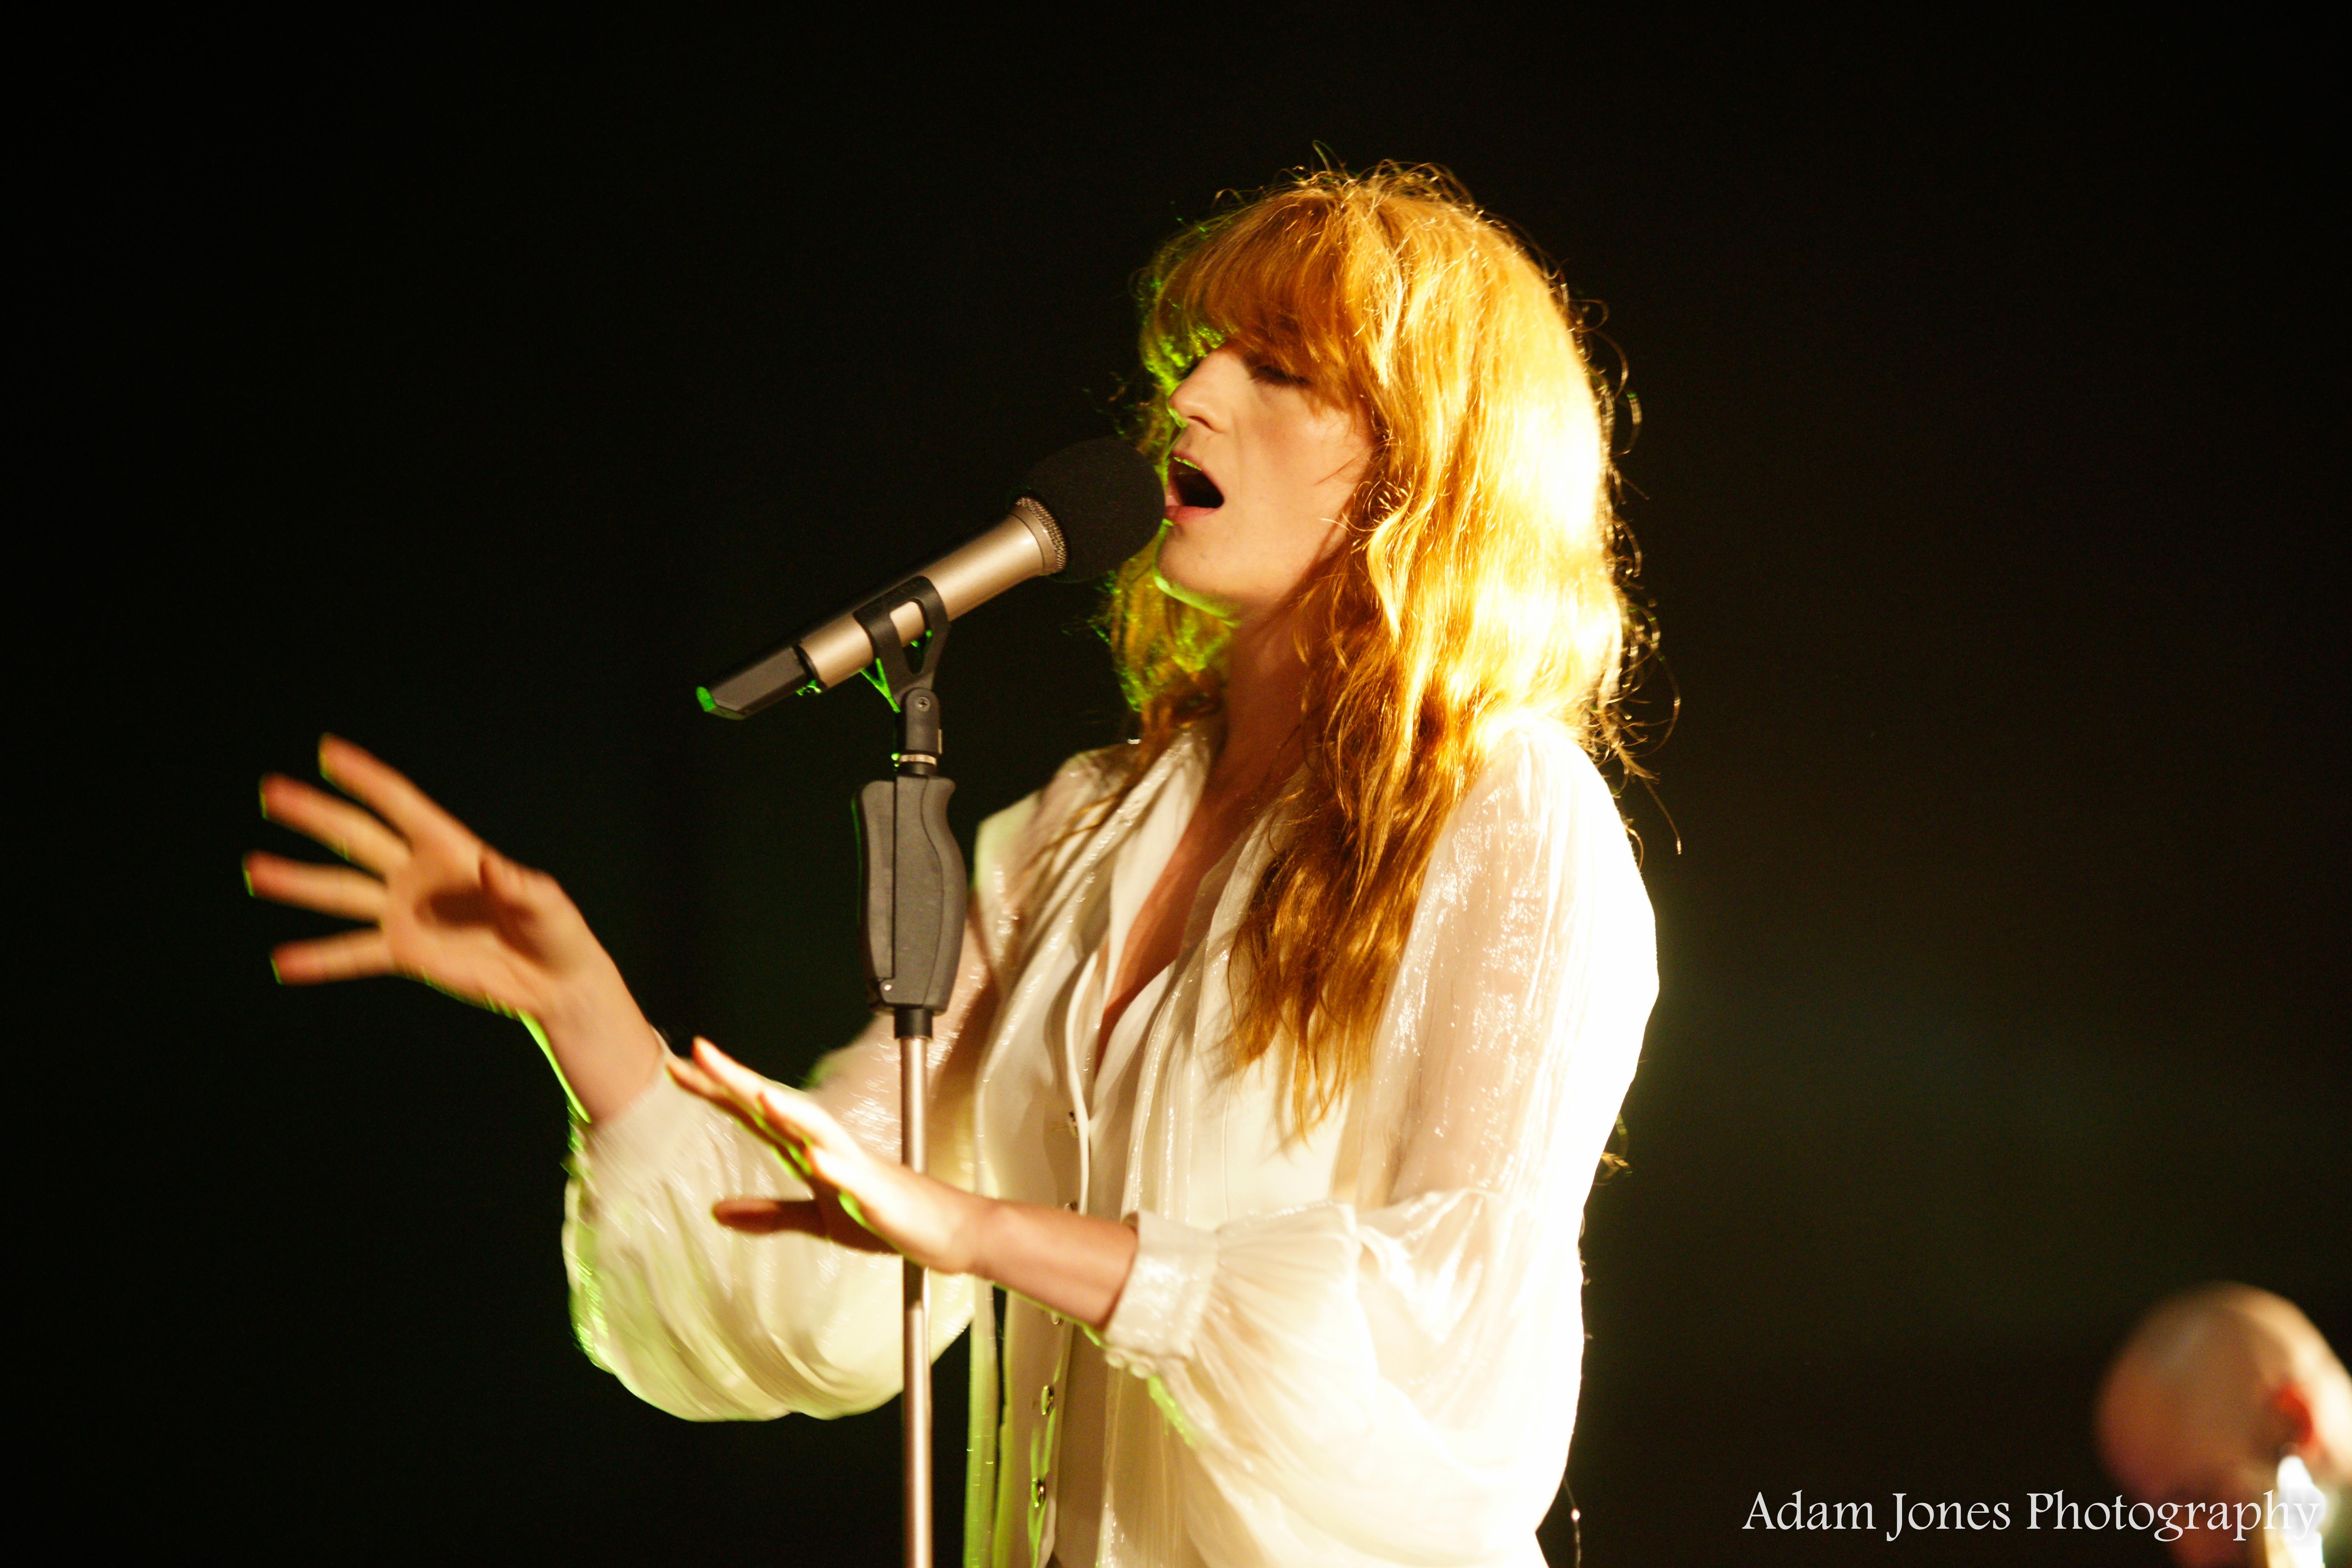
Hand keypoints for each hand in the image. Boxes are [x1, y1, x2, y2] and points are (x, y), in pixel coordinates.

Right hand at [247, 735, 660, 1118]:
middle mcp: (419, 874)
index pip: (401, 804)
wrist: (552, 980)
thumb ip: (519, 886)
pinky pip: (354, 954)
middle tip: (273, 792)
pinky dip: (320, 959)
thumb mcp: (546, 905)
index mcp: (453, 849)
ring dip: (298, 882)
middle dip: (316, 815)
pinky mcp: (405, 952)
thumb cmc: (555, 931)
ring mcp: (407, 913)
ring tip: (255, 870)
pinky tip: (283, 962)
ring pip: (343, 892)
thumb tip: (492, 868)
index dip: (367, 778)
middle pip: (358, 838)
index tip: (327, 751)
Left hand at [669, 1040, 990, 1274]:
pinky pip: (855, 1178)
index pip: (755, 1114)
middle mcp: (829, 1148)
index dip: (717, 1091)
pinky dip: (834, 1165)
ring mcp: (856, 1167)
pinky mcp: (880, 1193)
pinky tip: (814, 1157)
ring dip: (786, 1109)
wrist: (950, 1232)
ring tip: (754, 1091)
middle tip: (697, 1052)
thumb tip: (717, 1211)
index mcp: (810, 1152)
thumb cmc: (888, 1220)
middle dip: (738, 1081)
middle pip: (777, 1107)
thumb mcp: (820, 1220)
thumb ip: (771, 1213)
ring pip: (817, 1129)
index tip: (678, 1068)